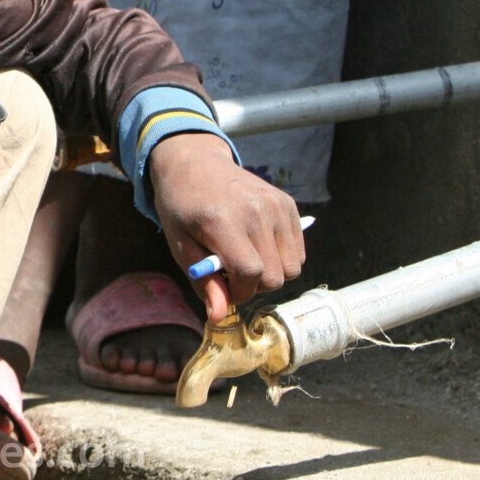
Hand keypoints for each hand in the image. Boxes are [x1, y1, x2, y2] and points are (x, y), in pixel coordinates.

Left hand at [147, 132, 304, 320]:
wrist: (195, 163)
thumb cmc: (182, 207)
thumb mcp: (181, 246)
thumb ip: (204, 281)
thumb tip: (218, 316)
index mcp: (224, 220)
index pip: (250, 273)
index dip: (238, 291)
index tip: (222, 286)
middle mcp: (257, 210)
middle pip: (275, 276)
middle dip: (253, 285)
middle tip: (231, 271)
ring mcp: (276, 205)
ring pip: (292, 267)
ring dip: (270, 272)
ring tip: (245, 256)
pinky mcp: (288, 204)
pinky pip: (298, 250)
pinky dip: (281, 256)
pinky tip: (257, 244)